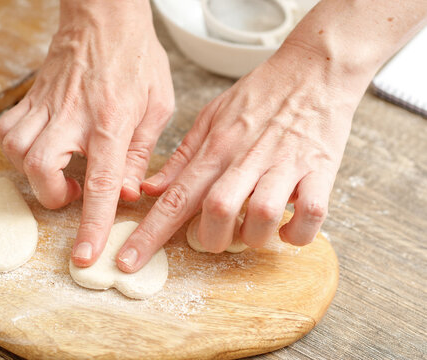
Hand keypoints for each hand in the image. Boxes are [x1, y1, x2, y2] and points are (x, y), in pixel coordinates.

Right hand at [0, 0, 173, 266]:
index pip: (99, 184)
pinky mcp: (32, 98)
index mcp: (110, 123)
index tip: (84, 255)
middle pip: (40, 170)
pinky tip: (40, 148)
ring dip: (34, 173)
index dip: (92, 224)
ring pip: (17, 152)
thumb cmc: (136, 58)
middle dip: (52, 195)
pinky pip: (6, 130)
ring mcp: (46, 106)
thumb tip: (128, 194)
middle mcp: (72, 117)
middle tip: (74, 191)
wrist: (105, 17)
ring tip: (60, 170)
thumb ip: (140, 153)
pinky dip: (17, 149)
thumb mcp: (157, 106)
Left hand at [115, 43, 365, 271]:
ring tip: (252, 228)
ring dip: (253, 236)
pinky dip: (297, 233)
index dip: (149, 234)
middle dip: (209, 239)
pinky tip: (286, 227)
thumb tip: (151, 189)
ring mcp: (285, 164)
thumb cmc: (260, 94)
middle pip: (216, 211)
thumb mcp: (211, 116)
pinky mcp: (320, 170)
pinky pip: (311, 214)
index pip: (175, 197)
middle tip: (213, 238)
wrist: (314, 69)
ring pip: (262, 215)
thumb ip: (182, 157)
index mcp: (216, 147)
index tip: (128, 261)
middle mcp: (247, 158)